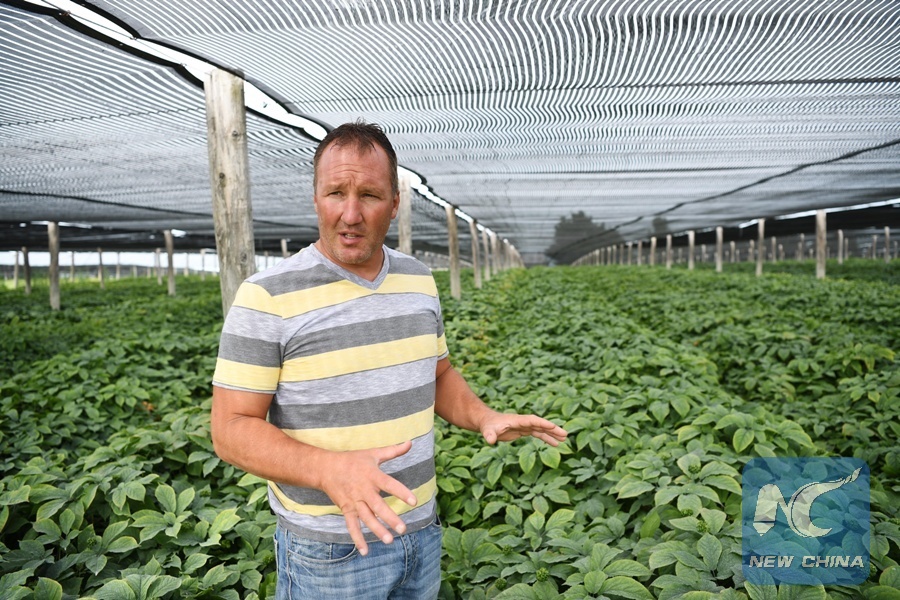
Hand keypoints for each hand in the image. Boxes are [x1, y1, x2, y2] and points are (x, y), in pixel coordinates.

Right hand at [318, 441, 417, 555]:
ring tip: (389, 540)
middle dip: (390, 518)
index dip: (401, 492)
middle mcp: (364, 490)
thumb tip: (410, 443)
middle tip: (402, 529)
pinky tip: (365, 551)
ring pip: (366, 518)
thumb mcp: (373, 454)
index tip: (413, 501)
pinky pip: (352, 525)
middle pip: (378, 506)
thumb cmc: (353, 460)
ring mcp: (354, 501)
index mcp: (372, 475)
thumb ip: (393, 451)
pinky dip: (357, 538)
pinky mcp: (346, 509)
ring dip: (377, 530)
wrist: (326, 468)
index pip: (389, 484)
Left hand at [479, 412, 567, 445]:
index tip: (553, 427)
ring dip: (552, 434)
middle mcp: (523, 422)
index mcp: (517, 420)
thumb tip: (490, 441)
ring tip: (563, 440)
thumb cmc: (487, 426)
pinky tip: (554, 443)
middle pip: (540, 424)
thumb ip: (489, 435)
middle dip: (552, 429)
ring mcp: (524, 426)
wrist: (487, 423)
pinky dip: (546, 438)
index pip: (532, 420)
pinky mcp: (523, 431)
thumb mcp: (487, 431)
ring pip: (541, 429)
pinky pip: (537, 434)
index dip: (542, 423)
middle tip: (565, 435)